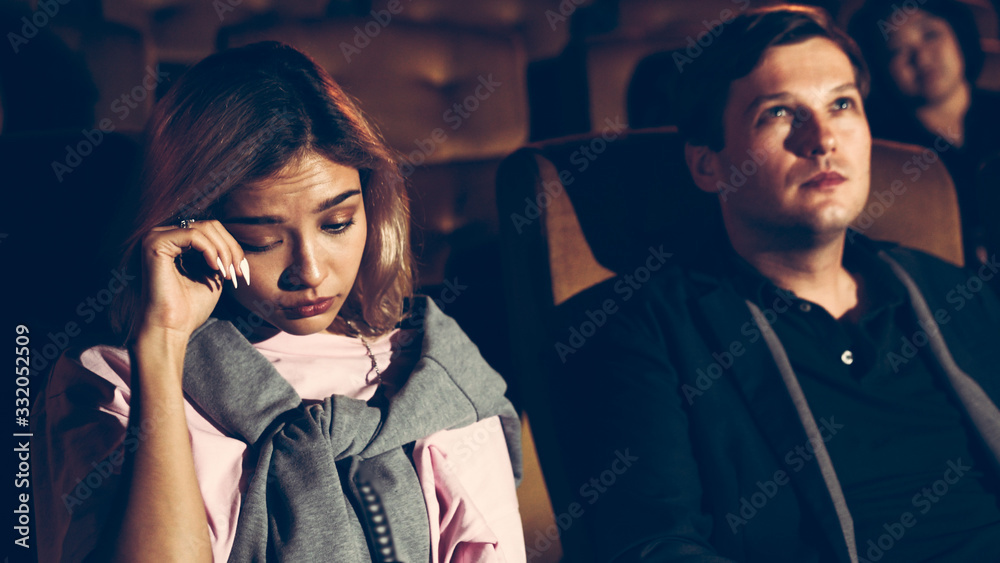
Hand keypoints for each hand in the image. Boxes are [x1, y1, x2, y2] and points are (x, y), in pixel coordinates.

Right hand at [137, 220, 249, 339]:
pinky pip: (193, 235)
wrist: (171, 327)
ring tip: (227, 274)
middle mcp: (162, 235)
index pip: (210, 230)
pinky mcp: (155, 243)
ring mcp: (156, 237)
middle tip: (239, 272)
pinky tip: (214, 269)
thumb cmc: (190, 307)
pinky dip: (210, 251)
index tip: (243, 270)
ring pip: (204, 228)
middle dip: (231, 248)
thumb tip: (235, 243)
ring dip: (224, 251)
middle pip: (209, 225)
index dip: (232, 247)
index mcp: (175, 242)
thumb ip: (220, 255)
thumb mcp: (212, 274)